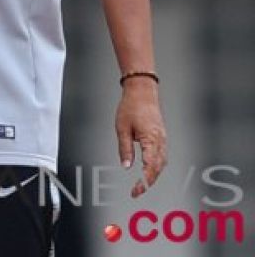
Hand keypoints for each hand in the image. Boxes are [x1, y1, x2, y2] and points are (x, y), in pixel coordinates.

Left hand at [115, 79, 166, 197]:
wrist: (143, 93)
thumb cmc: (131, 108)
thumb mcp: (122, 128)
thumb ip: (125, 149)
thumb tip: (126, 167)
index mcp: (151, 140)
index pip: (150, 167)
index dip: (144, 181)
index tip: (136, 191)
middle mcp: (160, 142)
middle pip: (157, 168)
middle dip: (148, 182)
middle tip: (136, 192)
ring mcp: (163, 140)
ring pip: (161, 164)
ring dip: (153, 176)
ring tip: (141, 185)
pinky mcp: (162, 138)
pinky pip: (162, 157)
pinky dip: (156, 167)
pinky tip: (149, 172)